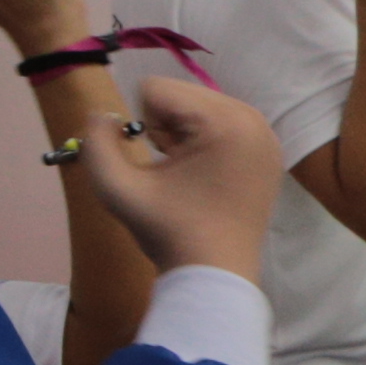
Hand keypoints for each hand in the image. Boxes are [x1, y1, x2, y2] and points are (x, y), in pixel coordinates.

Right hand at [71, 72, 284, 280]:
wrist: (216, 275)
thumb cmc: (168, 232)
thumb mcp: (117, 189)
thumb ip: (96, 143)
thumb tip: (100, 114)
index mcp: (223, 121)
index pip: (156, 89)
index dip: (142, 126)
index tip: (159, 162)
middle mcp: (252, 117)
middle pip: (182, 94)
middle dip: (166, 127)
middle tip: (173, 170)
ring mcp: (266, 133)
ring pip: (200, 106)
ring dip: (183, 134)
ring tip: (189, 175)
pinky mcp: (269, 149)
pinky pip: (222, 123)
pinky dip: (205, 142)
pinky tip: (205, 176)